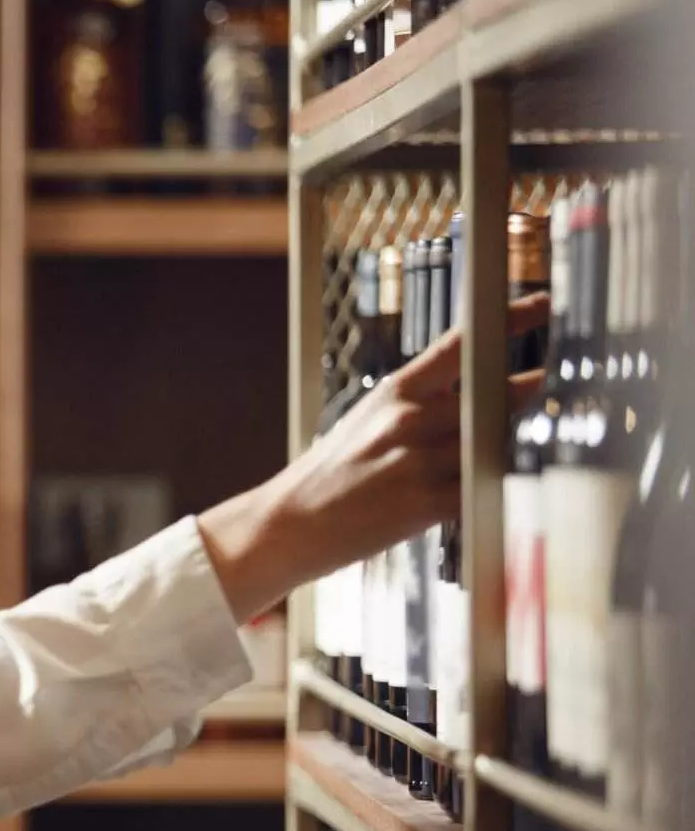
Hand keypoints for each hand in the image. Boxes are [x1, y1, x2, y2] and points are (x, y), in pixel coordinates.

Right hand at [198, 292, 550, 623]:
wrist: (291, 523)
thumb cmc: (329, 473)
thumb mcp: (366, 420)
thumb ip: (418, 405)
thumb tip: (473, 397)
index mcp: (394, 393)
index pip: (460, 345)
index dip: (506, 321)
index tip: (539, 306)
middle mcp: (410, 421)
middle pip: (493, 393)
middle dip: (520, 390)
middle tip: (537, 385)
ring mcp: (421, 462)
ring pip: (495, 440)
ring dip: (510, 438)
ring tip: (514, 438)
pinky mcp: (429, 504)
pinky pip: (483, 486)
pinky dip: (495, 482)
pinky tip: (496, 481)